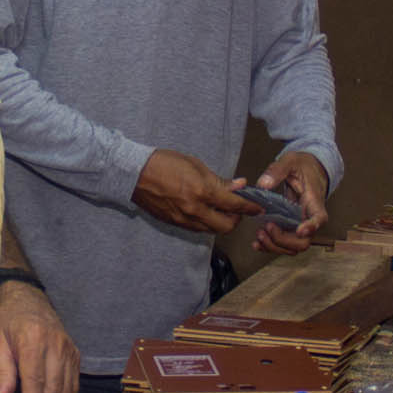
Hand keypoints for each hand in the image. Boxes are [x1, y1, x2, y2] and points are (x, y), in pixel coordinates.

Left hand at [0, 282, 79, 392]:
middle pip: (54, 389)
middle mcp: (56, 345)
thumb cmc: (8, 321)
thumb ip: (0, 372)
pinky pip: (73, 385)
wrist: (30, 298)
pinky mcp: (75, 355)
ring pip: (66, 390)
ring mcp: (69, 350)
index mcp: (33, 340)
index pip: (36, 381)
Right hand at [133, 148, 252, 234]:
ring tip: (221, 209)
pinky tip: (205, 211)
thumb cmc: (164, 163)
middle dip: (236, 219)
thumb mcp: (195, 165)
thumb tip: (239, 186)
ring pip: (212, 230)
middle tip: (238, 209)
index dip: (250, 207)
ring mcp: (184, 219)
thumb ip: (219, 180)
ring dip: (221, 222)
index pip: (234, 205)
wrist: (134, 174)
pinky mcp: (175, 223)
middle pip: (226, 226)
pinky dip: (206, 223)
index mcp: (202, 191)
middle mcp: (194, 210)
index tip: (258, 207)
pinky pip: (197, 228)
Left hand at [250, 149, 331, 255]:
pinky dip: (270, 246)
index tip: (299, 230)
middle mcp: (309, 217)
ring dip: (275, 245)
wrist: (308, 168)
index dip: (311, 227)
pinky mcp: (290, 227)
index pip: (319, 219)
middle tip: (268, 227)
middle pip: (304, 241)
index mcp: (314, 201)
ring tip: (259, 235)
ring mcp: (299, 225)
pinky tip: (257, 243)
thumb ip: (277, 170)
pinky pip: (283, 243)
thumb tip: (263, 184)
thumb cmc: (303, 165)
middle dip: (284, 240)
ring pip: (293, 247)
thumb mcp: (291, 161)